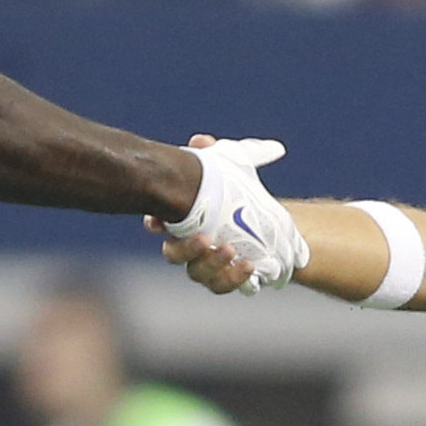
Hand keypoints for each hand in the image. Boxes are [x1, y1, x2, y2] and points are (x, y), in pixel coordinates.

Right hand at [159, 135, 306, 293]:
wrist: (269, 225)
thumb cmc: (239, 196)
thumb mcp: (230, 171)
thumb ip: (216, 155)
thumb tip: (201, 140)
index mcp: (182, 220)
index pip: (159, 223)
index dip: (155, 223)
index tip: (158, 221)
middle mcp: (188, 246)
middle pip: (174, 254)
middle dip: (186, 248)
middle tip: (204, 237)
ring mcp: (205, 265)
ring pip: (196, 272)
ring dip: (210, 263)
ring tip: (229, 250)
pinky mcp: (225, 278)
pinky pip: (221, 285)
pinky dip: (232, 278)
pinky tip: (247, 265)